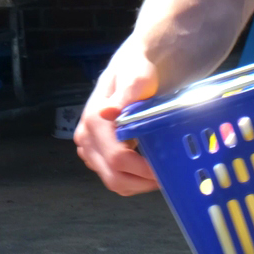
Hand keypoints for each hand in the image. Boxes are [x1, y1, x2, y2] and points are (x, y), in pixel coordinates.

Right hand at [74, 44, 161, 195]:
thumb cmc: (137, 72)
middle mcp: (85, 137)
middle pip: (114, 177)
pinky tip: (146, 168)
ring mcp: (87, 147)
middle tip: (168, 178)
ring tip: (160, 173)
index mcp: (94, 121)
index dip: (143, 171)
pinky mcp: (93, 154)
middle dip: (142, 183)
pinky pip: (112, 176)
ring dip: (138, 183)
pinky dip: (131, 179)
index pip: (117, 158)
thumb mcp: (135, 80)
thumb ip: (124, 97)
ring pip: (113, 181)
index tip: (167, 172)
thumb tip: (108, 112)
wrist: (130, 69)